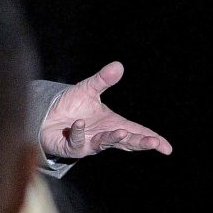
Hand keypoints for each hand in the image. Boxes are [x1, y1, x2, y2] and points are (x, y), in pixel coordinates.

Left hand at [41, 63, 174, 159]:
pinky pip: (77, 142)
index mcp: (112, 124)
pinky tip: (78, 124)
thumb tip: (119, 65)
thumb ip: (103, 80)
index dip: (152, 139)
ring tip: (123, 134)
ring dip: (113, 139)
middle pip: (126, 142)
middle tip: (154, 143)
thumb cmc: (70, 106)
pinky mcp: (71, 147)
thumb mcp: (88, 89)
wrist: (46, 116)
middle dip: (140, 142)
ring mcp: (88, 143)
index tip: (167, 147)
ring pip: (104, 144)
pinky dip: (79, 133)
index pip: (136, 132)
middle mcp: (103, 136)